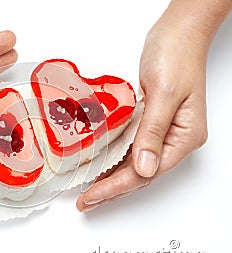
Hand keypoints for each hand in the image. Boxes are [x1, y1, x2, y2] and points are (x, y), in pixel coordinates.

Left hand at [77, 16, 208, 211]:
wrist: (178, 32)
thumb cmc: (176, 56)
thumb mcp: (164, 94)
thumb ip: (153, 132)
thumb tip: (143, 169)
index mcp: (183, 137)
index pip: (146, 173)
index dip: (116, 187)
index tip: (92, 197)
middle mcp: (174, 138)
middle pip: (140, 173)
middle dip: (112, 189)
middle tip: (86, 201)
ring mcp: (162, 130)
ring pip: (134, 163)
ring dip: (111, 177)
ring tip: (89, 190)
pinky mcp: (150, 120)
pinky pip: (130, 146)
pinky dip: (114, 158)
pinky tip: (100, 165)